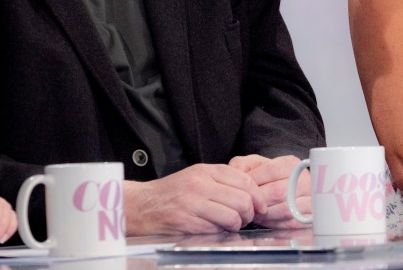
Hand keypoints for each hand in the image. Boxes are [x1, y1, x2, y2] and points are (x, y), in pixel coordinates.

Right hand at [125, 163, 265, 234]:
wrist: (142, 204)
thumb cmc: (172, 192)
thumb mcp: (197, 175)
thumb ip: (222, 180)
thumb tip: (251, 192)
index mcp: (206, 171)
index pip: (245, 181)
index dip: (258, 197)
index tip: (260, 207)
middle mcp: (200, 184)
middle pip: (242, 200)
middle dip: (249, 214)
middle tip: (246, 218)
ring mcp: (192, 203)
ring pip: (232, 217)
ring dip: (236, 225)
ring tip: (230, 225)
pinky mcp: (186, 221)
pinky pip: (215, 230)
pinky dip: (220, 232)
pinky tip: (214, 229)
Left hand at [229, 154, 309, 228]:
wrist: (287, 188)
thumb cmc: (268, 177)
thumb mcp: (255, 165)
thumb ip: (243, 165)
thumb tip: (237, 173)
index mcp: (290, 163)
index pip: (272, 170)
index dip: (255, 181)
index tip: (243, 189)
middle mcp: (304, 179)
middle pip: (279, 191)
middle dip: (259, 201)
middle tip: (248, 206)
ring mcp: (310, 198)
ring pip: (286, 209)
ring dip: (266, 214)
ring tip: (255, 213)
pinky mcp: (310, 215)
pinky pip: (292, 223)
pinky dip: (276, 224)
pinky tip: (266, 221)